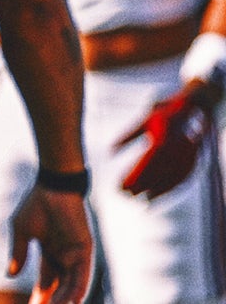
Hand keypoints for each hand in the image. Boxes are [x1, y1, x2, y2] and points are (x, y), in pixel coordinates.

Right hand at [9, 185, 93, 303]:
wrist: (51, 188)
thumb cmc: (36, 205)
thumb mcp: (21, 232)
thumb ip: (18, 253)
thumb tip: (10, 275)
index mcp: (50, 253)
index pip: (46, 282)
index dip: (39, 296)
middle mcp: (64, 257)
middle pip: (59, 287)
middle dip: (51, 301)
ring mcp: (75, 254)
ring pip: (72, 284)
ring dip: (65, 299)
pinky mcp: (84, 250)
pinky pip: (83, 274)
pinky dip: (79, 289)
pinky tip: (73, 301)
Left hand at [114, 84, 210, 198]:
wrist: (195, 106)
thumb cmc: (165, 113)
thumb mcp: (144, 121)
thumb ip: (128, 136)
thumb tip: (110, 151)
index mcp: (163, 137)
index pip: (146, 163)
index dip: (134, 176)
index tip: (121, 186)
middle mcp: (176, 148)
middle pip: (157, 174)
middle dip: (141, 186)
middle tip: (125, 195)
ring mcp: (188, 155)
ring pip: (171, 179)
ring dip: (155, 192)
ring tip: (139, 200)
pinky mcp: (195, 160)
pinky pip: (182, 179)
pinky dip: (169, 190)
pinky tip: (155, 196)